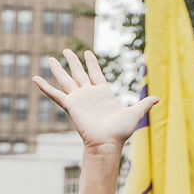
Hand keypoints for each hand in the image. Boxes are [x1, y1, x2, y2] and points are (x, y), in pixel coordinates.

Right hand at [33, 49, 156, 153]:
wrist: (107, 142)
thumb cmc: (120, 131)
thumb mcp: (135, 113)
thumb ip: (144, 103)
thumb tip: (158, 98)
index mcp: (103, 93)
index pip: (95, 73)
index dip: (91, 62)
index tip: (87, 52)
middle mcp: (89, 94)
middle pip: (78, 73)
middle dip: (73, 61)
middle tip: (66, 50)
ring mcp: (78, 99)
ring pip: (66, 79)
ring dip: (58, 69)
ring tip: (50, 58)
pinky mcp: (71, 105)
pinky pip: (55, 94)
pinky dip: (45, 87)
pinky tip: (35, 79)